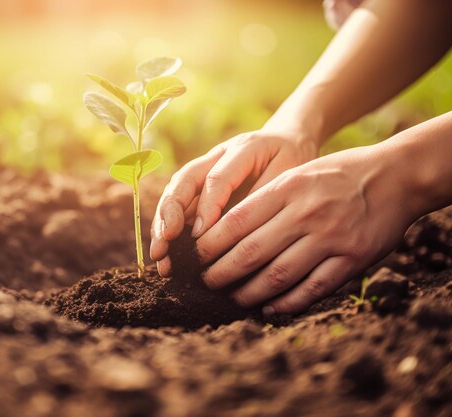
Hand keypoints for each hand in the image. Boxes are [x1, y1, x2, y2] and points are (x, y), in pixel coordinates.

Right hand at [150, 130, 318, 276]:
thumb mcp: (290, 173)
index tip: (199, 237)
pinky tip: (165, 256)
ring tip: (160, 257)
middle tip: (164, 245)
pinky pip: (178, 206)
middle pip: (183, 182)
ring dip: (162, 226)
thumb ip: (264, 196)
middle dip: (169, 215)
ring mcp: (203, 171)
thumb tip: (237, 230)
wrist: (289, 140)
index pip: (216, 179)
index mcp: (241, 150)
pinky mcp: (199, 187)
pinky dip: (168, 230)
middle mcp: (214, 157)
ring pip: (174, 194)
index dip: (206, 209)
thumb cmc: (292, 160)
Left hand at [196, 144, 418, 313]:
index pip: (236, 220)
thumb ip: (266, 198)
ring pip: (278, 275)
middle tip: (207, 281)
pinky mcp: (353, 259)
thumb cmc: (338, 175)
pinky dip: (287, 302)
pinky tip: (270, 307)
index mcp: (289, 187)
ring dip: (249, 292)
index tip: (197, 255)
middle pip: (250, 252)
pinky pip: (313, 288)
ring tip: (234, 297)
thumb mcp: (299, 174)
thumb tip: (224, 229)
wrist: (395, 177)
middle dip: (221, 273)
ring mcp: (331, 237)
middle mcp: (307, 213)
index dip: (210, 243)